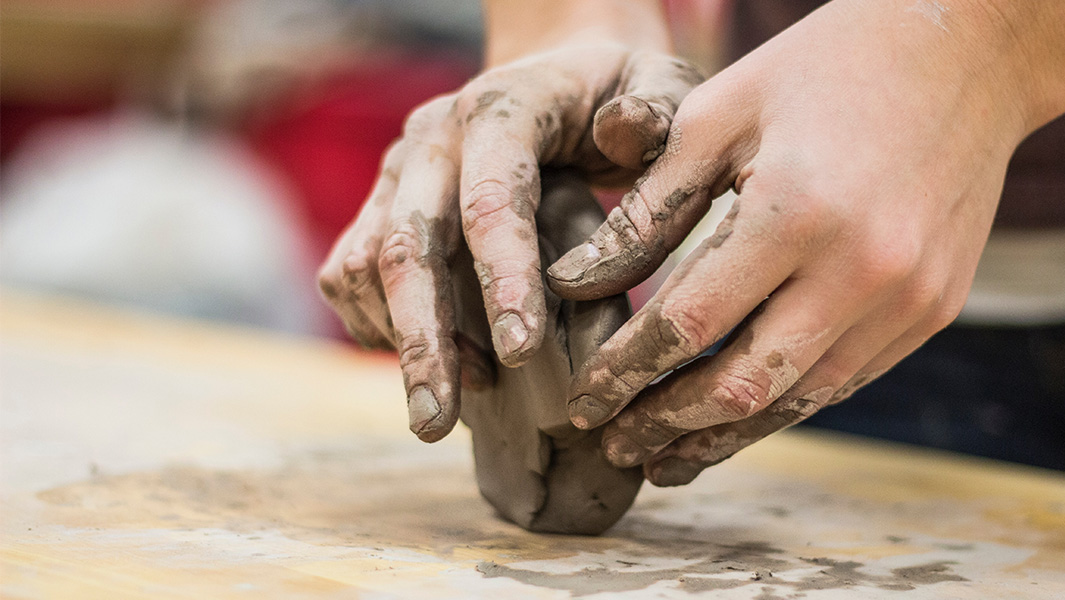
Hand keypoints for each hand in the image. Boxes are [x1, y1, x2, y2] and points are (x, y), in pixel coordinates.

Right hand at [317, 42, 702, 441]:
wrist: (558, 74)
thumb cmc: (619, 91)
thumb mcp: (660, 82)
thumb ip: (656, 109)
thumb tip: (621, 134)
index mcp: (502, 110)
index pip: (492, 199)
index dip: (503, 279)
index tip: (522, 356)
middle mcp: (433, 140)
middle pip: (407, 244)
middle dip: (423, 340)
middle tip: (436, 423)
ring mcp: (397, 173)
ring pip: (365, 265)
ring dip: (401, 342)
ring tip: (451, 406)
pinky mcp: (380, 205)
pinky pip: (350, 274)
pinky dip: (378, 328)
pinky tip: (435, 365)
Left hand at [546, 1, 1034, 484]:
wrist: (966, 51)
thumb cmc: (824, 69)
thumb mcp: (718, 115)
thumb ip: (647, 209)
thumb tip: (576, 283)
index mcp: (796, 210)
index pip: (687, 323)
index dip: (624, 372)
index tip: (581, 401)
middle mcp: (862, 270)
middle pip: (742, 383)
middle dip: (666, 424)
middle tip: (614, 445)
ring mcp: (908, 299)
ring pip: (798, 400)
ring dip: (725, 436)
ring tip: (666, 459)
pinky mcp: (934, 310)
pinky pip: (845, 379)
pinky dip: (784, 404)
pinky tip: (739, 416)